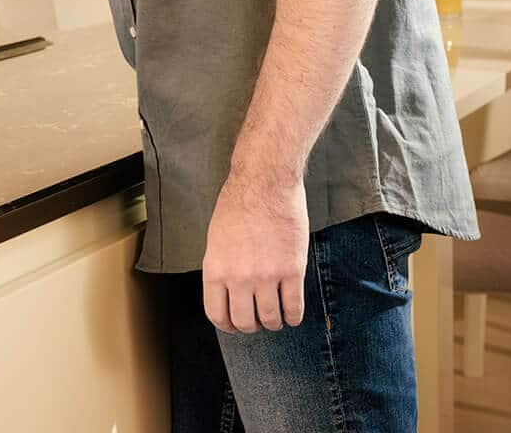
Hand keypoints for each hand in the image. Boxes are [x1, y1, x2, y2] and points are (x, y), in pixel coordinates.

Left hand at [200, 173, 309, 332]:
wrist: (265, 184)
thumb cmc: (238, 205)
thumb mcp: (216, 239)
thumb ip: (221, 268)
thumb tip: (227, 291)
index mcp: (215, 269)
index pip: (217, 314)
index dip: (227, 326)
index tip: (234, 326)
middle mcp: (239, 277)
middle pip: (245, 322)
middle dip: (251, 327)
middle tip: (257, 321)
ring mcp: (267, 276)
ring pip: (271, 319)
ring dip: (274, 323)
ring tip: (276, 318)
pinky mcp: (292, 270)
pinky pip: (294, 307)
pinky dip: (294, 317)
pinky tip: (292, 314)